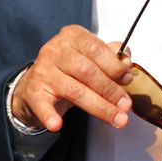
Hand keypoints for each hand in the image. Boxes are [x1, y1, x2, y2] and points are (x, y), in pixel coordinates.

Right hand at [11, 25, 133, 131]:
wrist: (35, 82)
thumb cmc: (67, 68)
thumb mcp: (89, 56)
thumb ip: (110, 57)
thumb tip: (127, 63)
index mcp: (71, 36)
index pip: (95, 48)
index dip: (114, 65)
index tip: (127, 80)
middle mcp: (55, 51)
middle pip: (86, 70)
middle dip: (110, 90)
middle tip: (125, 105)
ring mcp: (43, 71)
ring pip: (73, 90)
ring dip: (99, 107)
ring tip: (116, 118)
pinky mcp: (34, 92)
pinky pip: (42, 104)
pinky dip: (49, 115)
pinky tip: (57, 124)